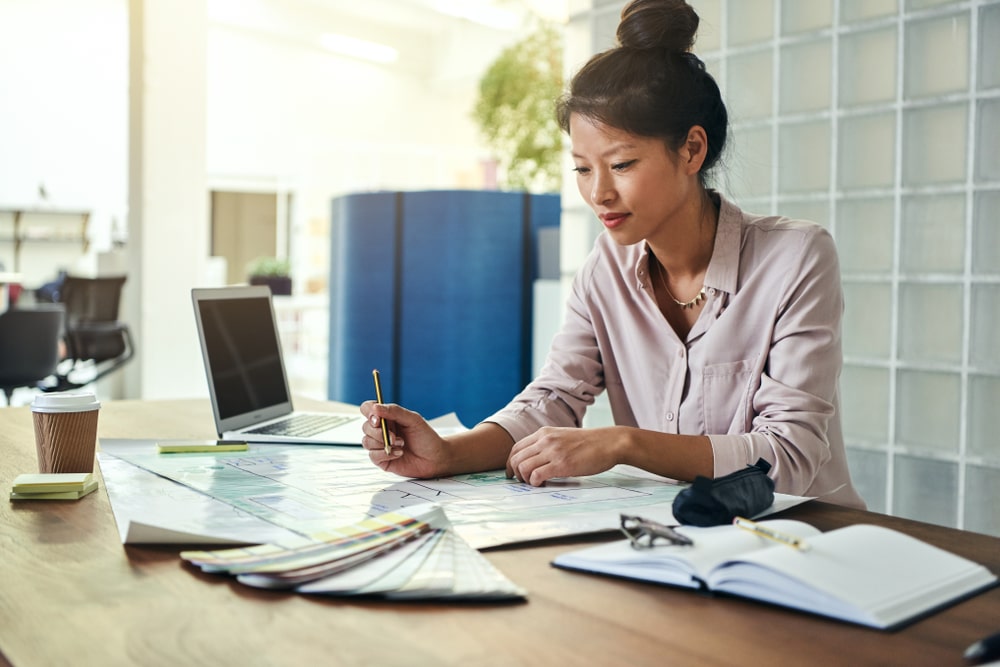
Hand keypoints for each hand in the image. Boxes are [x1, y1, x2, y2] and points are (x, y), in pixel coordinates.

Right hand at [359, 400, 448, 477]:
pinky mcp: (381, 459)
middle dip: (378, 432)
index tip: (377, 418)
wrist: (434, 457)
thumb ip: (395, 411)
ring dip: (384, 443)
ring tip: (401, 444)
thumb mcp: (413, 419)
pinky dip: (386, 454)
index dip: (368, 412)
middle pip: (365, 427)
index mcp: (387, 417)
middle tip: (394, 436)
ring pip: (367, 442)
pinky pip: (373, 456)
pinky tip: (399, 453)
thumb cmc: (425, 437)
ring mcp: (380, 445)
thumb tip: (376, 407)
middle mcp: (381, 430)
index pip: (368, 409)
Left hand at [505, 426, 625, 485]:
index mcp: (544, 433)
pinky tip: (543, 484)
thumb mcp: (563, 436)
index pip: (516, 448)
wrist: (609, 442)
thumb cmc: (589, 443)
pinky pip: (537, 475)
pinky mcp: (562, 464)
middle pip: (516, 458)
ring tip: (535, 483)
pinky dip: (535, 482)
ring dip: (525, 479)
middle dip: (516, 473)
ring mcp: (553, 451)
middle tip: (524, 482)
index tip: (513, 473)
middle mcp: (545, 440)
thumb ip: (548, 444)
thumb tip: (535, 459)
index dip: (511, 463)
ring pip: (523, 467)